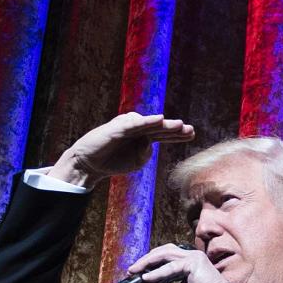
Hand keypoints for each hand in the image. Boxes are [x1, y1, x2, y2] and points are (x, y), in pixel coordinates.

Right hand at [51, 111, 194, 186]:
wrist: (90, 163)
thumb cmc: (113, 161)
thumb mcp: (135, 162)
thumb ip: (145, 154)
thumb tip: (148, 143)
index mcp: (143, 138)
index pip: (163, 135)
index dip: (178, 135)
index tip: (192, 134)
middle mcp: (138, 129)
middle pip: (160, 128)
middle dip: (175, 129)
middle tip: (191, 129)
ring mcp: (128, 126)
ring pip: (150, 124)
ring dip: (165, 125)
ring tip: (180, 125)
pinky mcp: (118, 127)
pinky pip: (135, 124)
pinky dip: (147, 121)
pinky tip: (159, 119)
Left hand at [124, 243, 227, 282]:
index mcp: (189, 263)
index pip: (166, 256)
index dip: (150, 261)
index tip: (137, 271)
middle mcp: (191, 256)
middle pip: (163, 251)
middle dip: (146, 259)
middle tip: (132, 269)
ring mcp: (194, 257)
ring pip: (165, 254)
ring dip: (148, 262)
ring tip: (135, 270)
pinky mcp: (194, 263)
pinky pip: (172, 266)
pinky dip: (158, 272)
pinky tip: (147, 278)